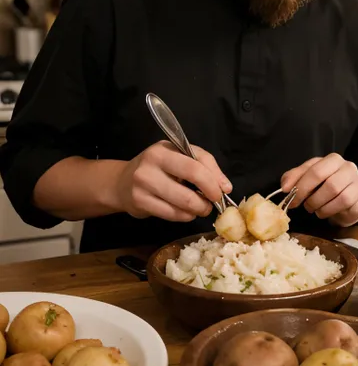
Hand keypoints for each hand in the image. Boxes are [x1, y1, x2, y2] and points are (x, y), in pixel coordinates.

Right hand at [116, 141, 231, 221]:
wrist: (122, 182)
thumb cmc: (158, 169)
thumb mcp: (179, 157)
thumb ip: (204, 165)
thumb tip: (225, 187)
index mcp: (165, 149)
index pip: (196, 164)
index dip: (215, 179)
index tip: (224, 190)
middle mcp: (152, 163)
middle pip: (191, 183)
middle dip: (209, 196)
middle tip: (214, 202)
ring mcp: (144, 184)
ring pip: (183, 203)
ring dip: (199, 209)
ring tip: (201, 208)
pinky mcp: (140, 202)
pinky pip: (172, 215)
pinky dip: (185, 216)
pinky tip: (186, 212)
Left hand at [281, 154, 357, 226]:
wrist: (350, 192)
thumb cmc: (326, 182)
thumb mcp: (308, 175)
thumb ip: (294, 177)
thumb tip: (285, 187)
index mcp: (334, 159)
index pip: (316, 171)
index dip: (302, 187)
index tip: (291, 199)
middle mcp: (349, 169)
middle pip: (330, 185)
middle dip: (313, 199)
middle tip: (305, 206)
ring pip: (341, 198)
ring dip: (323, 208)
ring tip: (316, 210)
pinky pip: (349, 209)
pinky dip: (332, 213)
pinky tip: (327, 212)